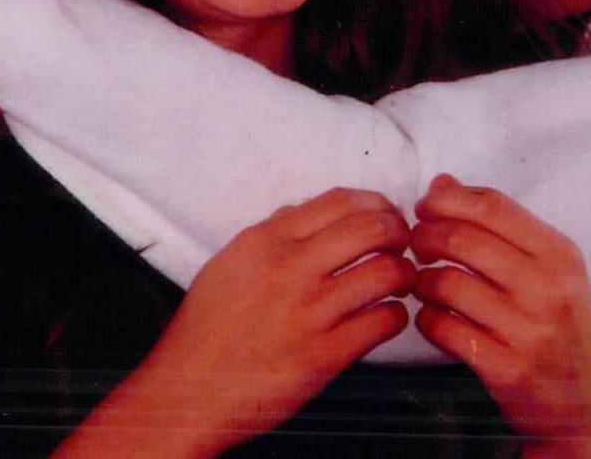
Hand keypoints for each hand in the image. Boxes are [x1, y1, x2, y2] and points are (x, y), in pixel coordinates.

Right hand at [56, 188, 415, 457]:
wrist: (187, 391)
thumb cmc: (207, 328)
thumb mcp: (230, 262)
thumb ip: (271, 232)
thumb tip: (307, 210)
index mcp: (267, 240)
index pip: (341, 200)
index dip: (376, 203)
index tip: (386, 214)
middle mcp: (290, 268)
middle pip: (372, 227)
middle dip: (398, 232)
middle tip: (402, 244)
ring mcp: (309, 312)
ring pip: (386, 272)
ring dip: (404, 274)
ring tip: (400, 282)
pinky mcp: (324, 355)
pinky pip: (382, 322)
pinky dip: (395, 316)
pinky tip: (386, 317)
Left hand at [411, 175, 590, 458]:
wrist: (584, 407)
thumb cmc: (560, 327)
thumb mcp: (549, 269)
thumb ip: (499, 224)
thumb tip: (442, 183)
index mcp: (560, 254)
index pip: (492, 205)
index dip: (447, 200)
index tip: (425, 207)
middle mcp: (549, 287)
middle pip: (462, 239)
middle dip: (425, 236)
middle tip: (416, 245)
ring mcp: (529, 329)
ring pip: (447, 282)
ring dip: (422, 280)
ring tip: (424, 284)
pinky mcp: (507, 368)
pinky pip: (443, 328)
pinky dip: (427, 318)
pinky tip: (433, 318)